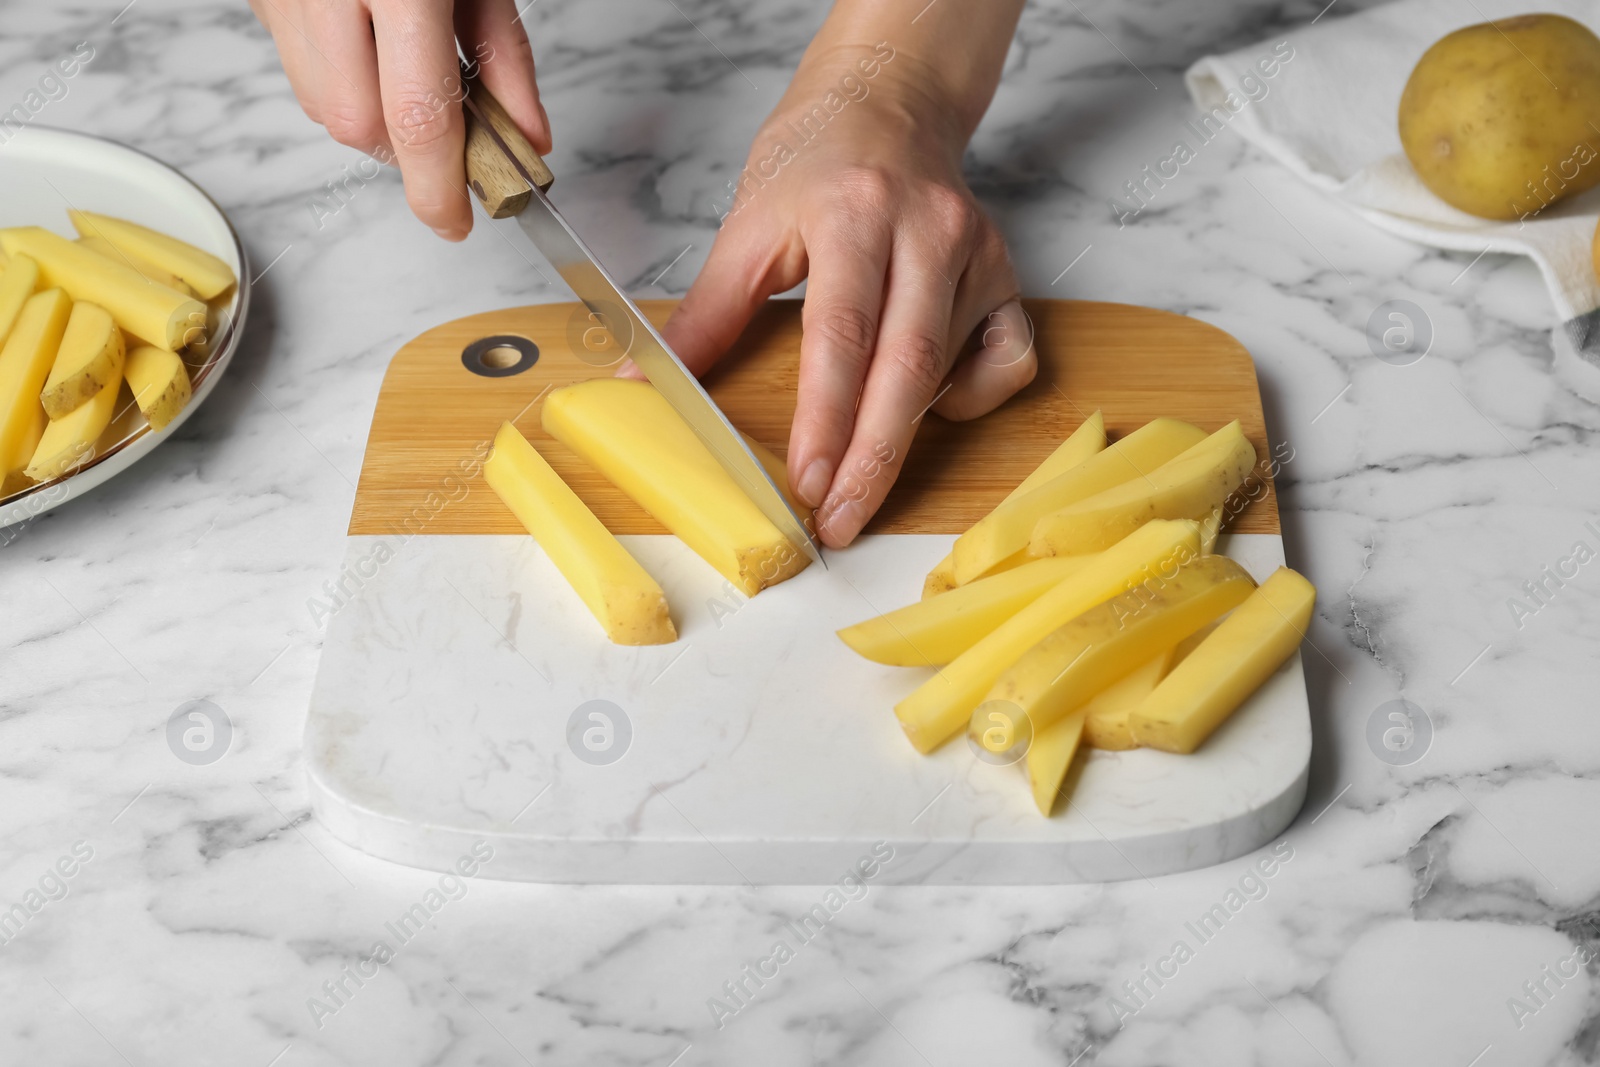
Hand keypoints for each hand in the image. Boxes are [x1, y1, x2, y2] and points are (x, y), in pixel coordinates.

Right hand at [250, 0, 550, 238]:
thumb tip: (528, 140)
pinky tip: (371, 46)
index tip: (456, 222)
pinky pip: (296, 64)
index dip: (439, 188)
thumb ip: (508, 59)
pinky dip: (340, 78)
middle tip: (448, 138)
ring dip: (372, 118)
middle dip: (406, 151)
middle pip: (357, 125)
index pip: (418, 118)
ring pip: (319, 104)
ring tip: (411, 80)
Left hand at [651, 40, 1031, 548]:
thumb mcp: (748, 226)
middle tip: (838, 521)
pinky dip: (972, 395)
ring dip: (904, 431)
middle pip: (908, 367)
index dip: (825, 416)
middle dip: (872, 459)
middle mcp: (927, 232)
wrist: (888, 102)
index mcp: (854, 214)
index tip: (807, 481)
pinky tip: (928, 396)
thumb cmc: (815, 160)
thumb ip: (704, 312)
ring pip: (951, 369)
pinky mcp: (1006, 273)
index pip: (842, 333)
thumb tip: (642, 378)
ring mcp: (976, 254)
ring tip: (859, 467)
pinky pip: (1010, 358)